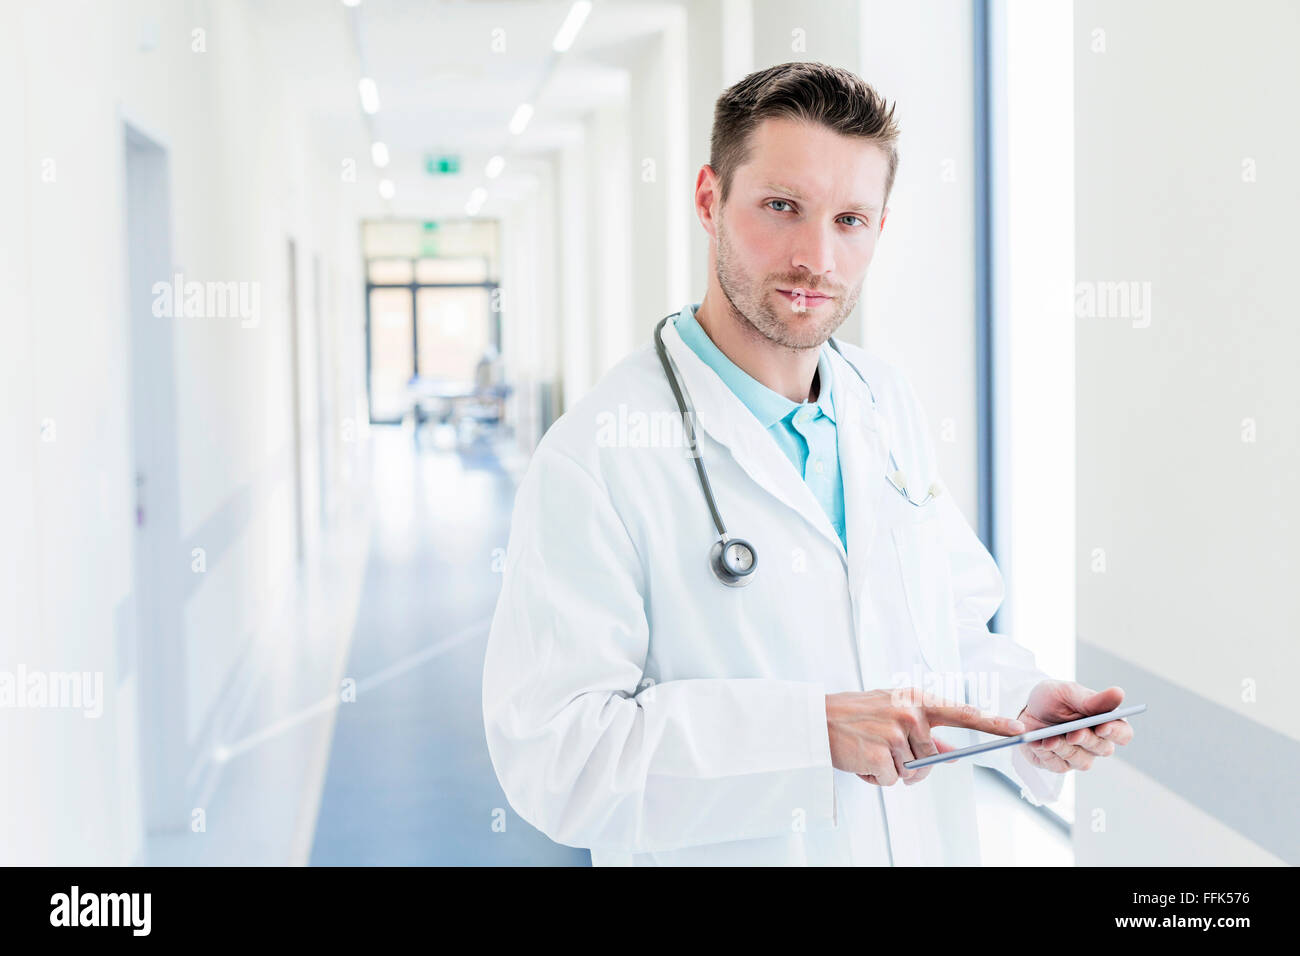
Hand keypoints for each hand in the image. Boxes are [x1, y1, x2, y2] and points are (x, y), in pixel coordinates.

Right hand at [826, 687, 1025, 786]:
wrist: (817, 719)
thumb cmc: (855, 714)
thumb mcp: (892, 713)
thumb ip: (924, 732)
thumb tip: (950, 755)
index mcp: (916, 700)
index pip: (962, 713)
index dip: (992, 723)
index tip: (1016, 729)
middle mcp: (909, 714)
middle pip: (931, 758)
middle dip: (910, 762)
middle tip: (884, 748)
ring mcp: (894, 734)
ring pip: (910, 772)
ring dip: (890, 769)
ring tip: (869, 749)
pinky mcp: (879, 754)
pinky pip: (892, 781)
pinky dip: (877, 778)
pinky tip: (862, 760)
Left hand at [1015, 680, 1134, 772]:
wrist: (1024, 709)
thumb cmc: (1051, 699)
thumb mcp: (1068, 692)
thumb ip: (1092, 699)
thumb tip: (1119, 693)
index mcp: (1104, 722)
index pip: (1123, 733)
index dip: (1115, 732)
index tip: (1102, 726)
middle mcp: (1096, 743)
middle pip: (1102, 749)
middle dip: (1086, 739)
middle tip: (1072, 733)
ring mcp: (1079, 756)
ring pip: (1081, 761)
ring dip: (1063, 748)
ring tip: (1047, 738)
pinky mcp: (1060, 765)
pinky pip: (1058, 766)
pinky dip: (1046, 754)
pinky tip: (1037, 743)